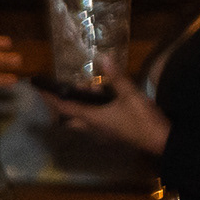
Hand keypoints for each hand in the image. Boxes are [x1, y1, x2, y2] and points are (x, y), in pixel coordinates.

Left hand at [47, 75, 172, 154]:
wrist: (161, 141)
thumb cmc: (143, 119)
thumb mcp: (131, 95)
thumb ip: (116, 77)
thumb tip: (103, 58)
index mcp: (92, 118)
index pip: (63, 108)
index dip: (49, 98)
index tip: (38, 89)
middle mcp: (92, 128)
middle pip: (69, 117)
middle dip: (64, 104)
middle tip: (68, 89)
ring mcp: (102, 134)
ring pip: (82, 121)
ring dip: (81, 107)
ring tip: (93, 90)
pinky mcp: (112, 136)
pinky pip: (94, 124)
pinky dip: (93, 112)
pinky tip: (105, 102)